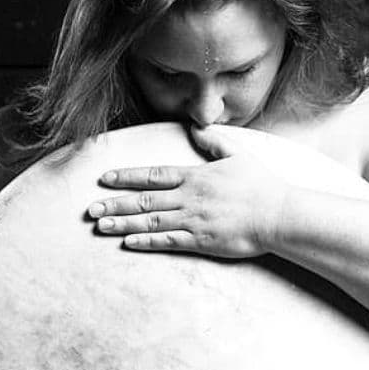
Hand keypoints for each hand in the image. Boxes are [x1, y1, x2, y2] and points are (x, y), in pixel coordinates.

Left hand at [87, 124, 288, 258]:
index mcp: (195, 176)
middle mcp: (189, 197)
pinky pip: (168, 242)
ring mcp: (193, 220)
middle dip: (114, 204)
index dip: (126, 177)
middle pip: (143, 199)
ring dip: (123, 223)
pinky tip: (128, 242)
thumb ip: (213, 142)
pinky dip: (146, 242)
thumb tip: (196, 127)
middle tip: (89, 209)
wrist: (278, 214)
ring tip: (100, 226)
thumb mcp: (237, 155)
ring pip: (150, 221)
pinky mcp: (201, 240)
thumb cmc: (261, 185)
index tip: (104, 179)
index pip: (153, 175)